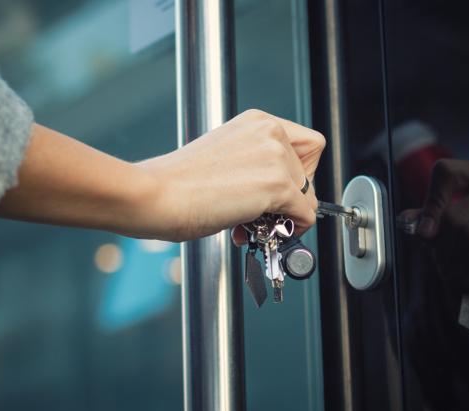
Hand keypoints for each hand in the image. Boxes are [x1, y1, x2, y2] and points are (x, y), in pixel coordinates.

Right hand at [135, 109, 324, 241]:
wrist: (159, 195)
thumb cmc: (178, 182)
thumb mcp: (226, 158)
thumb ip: (256, 166)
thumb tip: (278, 193)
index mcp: (257, 122)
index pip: (307, 145)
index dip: (299, 172)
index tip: (283, 190)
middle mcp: (270, 132)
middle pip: (310, 172)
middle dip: (290, 198)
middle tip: (264, 213)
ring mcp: (275, 157)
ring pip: (308, 196)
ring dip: (285, 216)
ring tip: (252, 224)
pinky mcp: (277, 184)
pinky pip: (305, 215)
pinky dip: (290, 230)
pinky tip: (258, 230)